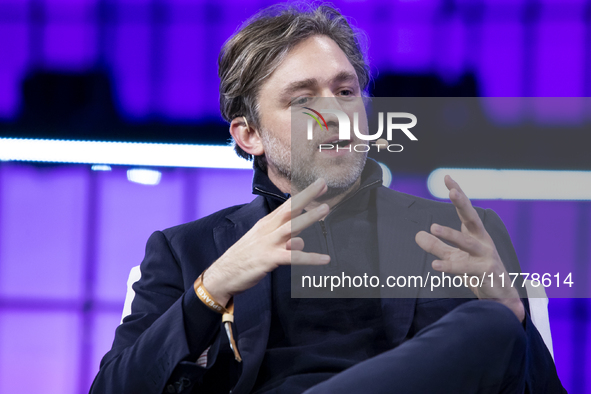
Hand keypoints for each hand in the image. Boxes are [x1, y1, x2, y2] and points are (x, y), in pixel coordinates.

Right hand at [201, 178, 330, 306]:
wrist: (222, 275)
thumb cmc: (244, 258)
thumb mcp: (263, 242)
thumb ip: (283, 239)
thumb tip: (301, 239)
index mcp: (266, 224)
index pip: (287, 205)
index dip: (303, 194)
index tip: (319, 184)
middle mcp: (267, 230)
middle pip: (289, 209)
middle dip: (306, 195)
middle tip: (323, 184)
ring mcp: (268, 243)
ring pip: (291, 227)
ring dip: (308, 217)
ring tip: (325, 208)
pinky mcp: (269, 259)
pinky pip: (293, 257)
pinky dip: (310, 258)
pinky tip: (324, 259)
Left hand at [415, 175, 524, 321]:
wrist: (500, 297)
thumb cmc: (478, 272)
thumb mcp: (454, 257)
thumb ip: (437, 246)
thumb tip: (418, 235)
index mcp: (475, 234)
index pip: (465, 210)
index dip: (458, 194)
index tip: (447, 178)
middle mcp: (482, 241)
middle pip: (472, 218)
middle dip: (462, 204)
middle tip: (452, 191)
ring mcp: (485, 256)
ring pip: (467, 242)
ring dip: (451, 234)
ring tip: (433, 227)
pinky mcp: (485, 272)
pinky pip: (465, 267)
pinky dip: (449, 266)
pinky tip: (435, 265)